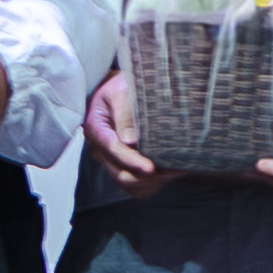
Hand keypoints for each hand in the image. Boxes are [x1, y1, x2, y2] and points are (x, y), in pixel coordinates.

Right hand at [82, 71, 170, 196]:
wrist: (116, 90)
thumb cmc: (119, 87)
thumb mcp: (120, 90)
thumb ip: (125, 112)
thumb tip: (131, 140)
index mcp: (97, 129)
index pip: (114, 150)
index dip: (133, 161)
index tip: (151, 168)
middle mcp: (101, 149)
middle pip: (121, 174)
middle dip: (147, 177)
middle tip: (173, 170)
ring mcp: (111, 160)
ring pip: (129, 184)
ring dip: (152, 183)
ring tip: (175, 171)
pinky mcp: (122, 165)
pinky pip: (136, 185)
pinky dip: (153, 184)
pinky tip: (170, 173)